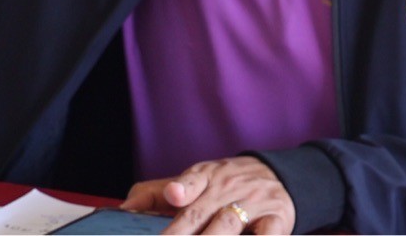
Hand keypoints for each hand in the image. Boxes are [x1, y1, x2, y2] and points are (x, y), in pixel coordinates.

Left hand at [125, 155, 294, 233]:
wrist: (282, 175)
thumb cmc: (227, 186)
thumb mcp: (195, 180)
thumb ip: (156, 193)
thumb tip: (124, 208)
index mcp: (208, 176)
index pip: (193, 180)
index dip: (183, 188)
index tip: (174, 195)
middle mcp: (230, 187)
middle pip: (200, 214)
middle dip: (179, 235)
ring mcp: (255, 202)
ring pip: (228, 224)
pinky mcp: (277, 218)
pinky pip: (267, 233)